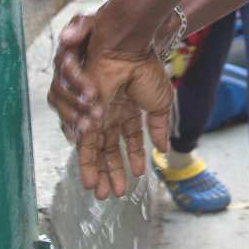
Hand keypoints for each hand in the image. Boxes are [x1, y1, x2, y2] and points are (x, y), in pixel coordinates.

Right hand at [47, 12, 96, 141]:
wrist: (118, 37)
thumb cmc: (103, 27)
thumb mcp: (94, 21)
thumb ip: (80, 26)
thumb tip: (64, 37)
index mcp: (68, 55)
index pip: (64, 68)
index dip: (76, 80)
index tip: (92, 91)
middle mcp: (66, 75)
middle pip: (60, 93)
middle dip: (73, 105)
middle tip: (92, 114)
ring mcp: (72, 90)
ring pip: (64, 108)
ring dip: (73, 119)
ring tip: (87, 128)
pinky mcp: (81, 100)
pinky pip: (70, 117)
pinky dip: (72, 127)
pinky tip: (77, 138)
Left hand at [74, 50, 171, 199]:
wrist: (128, 54)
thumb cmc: (145, 71)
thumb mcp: (160, 104)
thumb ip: (159, 128)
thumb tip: (164, 149)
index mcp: (129, 106)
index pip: (130, 136)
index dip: (134, 156)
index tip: (139, 173)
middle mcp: (111, 112)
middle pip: (110, 147)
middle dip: (114, 171)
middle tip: (117, 192)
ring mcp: (98, 115)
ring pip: (96, 151)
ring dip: (99, 173)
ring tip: (103, 194)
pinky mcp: (86, 118)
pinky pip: (84, 145)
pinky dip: (86, 163)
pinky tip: (91, 181)